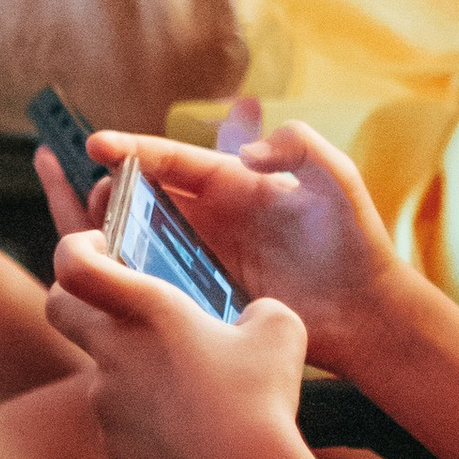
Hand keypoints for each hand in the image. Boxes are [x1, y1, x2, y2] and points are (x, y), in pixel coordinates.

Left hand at [44, 233, 308, 458]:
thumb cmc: (261, 392)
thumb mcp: (279, 326)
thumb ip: (254, 310)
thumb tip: (250, 319)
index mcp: (146, 309)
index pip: (72, 264)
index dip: (75, 248)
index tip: (99, 244)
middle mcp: (113, 352)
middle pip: (59, 309)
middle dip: (76, 298)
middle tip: (118, 304)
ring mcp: (106, 402)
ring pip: (102, 369)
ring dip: (133, 367)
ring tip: (193, 384)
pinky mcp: (114, 444)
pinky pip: (121, 418)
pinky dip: (146, 415)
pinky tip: (192, 426)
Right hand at [71, 123, 402, 366]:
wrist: (367, 311)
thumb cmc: (355, 240)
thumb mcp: (336, 178)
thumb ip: (300, 146)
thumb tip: (245, 155)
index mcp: (234, 182)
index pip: (172, 160)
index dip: (132, 150)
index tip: (95, 146)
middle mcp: (211, 217)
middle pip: (144, 198)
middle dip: (111, 193)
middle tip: (95, 200)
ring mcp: (205, 258)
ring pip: (142, 240)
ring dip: (112, 236)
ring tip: (91, 239)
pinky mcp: (205, 298)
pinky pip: (157, 285)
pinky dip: (129, 280)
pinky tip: (108, 283)